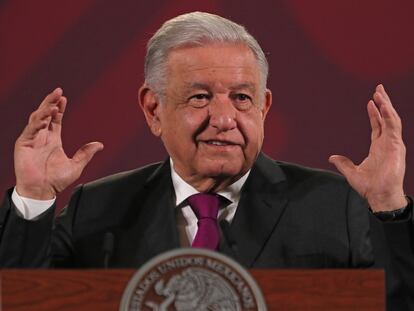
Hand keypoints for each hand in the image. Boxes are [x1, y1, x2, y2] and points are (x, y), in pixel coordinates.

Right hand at [14, 88, 103, 199]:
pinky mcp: (23, 145)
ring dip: (44, 109)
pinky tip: (45, 118)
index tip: (64, 97)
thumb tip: (100, 145)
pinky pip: (30, 130)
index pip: (55, 119)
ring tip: (54, 103)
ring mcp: (32, 140)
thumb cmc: (56, 181)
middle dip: (50, 102)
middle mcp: (42, 137)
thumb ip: (86, 153)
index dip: (59, 108)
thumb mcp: (76, 165)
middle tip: (58, 91)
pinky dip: (37, 122)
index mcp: (53, 140)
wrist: (42, 192)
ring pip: (37, 118)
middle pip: (45, 114)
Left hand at [329, 84, 406, 211]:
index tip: (370, 101)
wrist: (379, 195)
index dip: (375, 113)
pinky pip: (394, 126)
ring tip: (379, 93)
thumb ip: (343, 163)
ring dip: (386, 105)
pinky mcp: (396, 146)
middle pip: (386, 118)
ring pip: (392, 119)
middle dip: (383, 103)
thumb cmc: (370, 186)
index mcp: (378, 147)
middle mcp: (387, 143)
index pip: (378, 125)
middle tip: (379, 88)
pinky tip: (384, 105)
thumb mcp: (351, 172)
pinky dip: (389, 115)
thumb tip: (331, 158)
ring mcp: (393, 144)